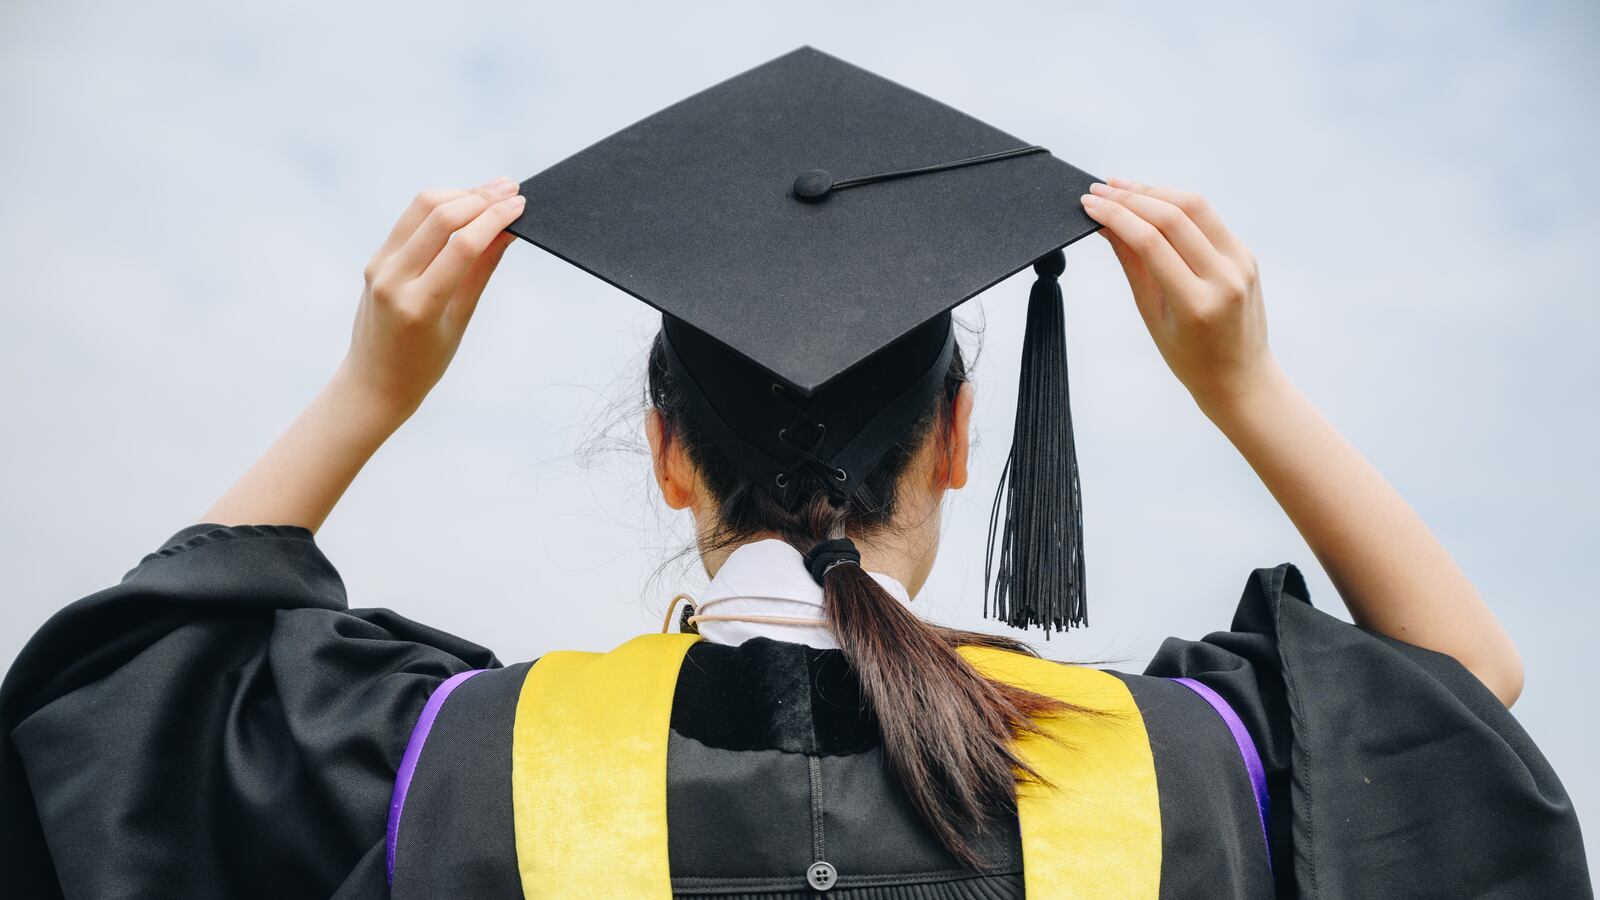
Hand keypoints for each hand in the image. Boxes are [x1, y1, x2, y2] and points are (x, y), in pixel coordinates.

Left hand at [338, 178, 525, 417]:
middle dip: (480, 197)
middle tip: (511, 189)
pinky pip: (409, 220)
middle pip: (439, 217)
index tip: (520, 204)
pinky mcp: (375, 259)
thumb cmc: (425, 362)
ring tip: (491, 191)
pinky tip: (464, 204)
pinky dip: (440, 206)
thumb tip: (507, 230)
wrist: (374, 382)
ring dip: (460, 194)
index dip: (495, 218)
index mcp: (419, 305)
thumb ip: (482, 270)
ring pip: (421, 208)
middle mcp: (393, 279)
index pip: (462, 245)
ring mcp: (379, 266)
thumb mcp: (460, 320)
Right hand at [1080, 178, 1272, 415]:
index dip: (1116, 216)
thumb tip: (1106, 224)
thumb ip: (1132, 265)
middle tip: (1098, 190)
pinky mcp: (1246, 254)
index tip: (1089, 204)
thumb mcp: (1152, 315)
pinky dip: (1176, 204)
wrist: (1240, 377)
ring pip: (1195, 206)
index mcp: (1197, 303)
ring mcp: (1241, 263)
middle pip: (1174, 215)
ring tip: (1120, 187)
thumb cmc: (1189, 357)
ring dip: (1154, 190)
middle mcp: (1224, 277)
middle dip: (1131, 196)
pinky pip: (1208, 218)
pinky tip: (1151, 201)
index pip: (1151, 242)